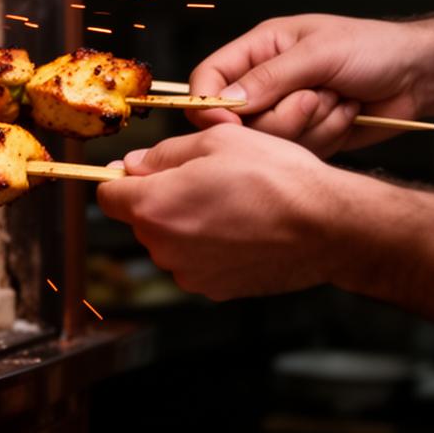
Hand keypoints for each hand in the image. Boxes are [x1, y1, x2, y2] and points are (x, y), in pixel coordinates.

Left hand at [96, 125, 365, 299]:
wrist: (325, 227)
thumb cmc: (276, 179)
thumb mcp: (216, 143)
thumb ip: (163, 155)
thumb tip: (132, 165)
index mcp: (155, 207)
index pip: (107, 195)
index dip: (121, 179)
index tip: (140, 171)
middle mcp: (164, 247)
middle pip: (140, 219)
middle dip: (160, 199)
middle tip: (203, 179)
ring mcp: (188, 273)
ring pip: (169, 241)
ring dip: (186, 223)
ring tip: (229, 203)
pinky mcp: (213, 289)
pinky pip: (195, 261)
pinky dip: (208, 246)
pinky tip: (240, 229)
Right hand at [186, 14, 433, 154]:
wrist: (418, 76)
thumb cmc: (373, 48)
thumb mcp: (320, 52)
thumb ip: (271, 77)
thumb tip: (227, 100)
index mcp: (260, 50)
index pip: (209, 78)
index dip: (209, 104)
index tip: (228, 123)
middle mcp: (266, 83)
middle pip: (238, 121)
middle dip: (280, 116)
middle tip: (315, 97)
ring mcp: (286, 111)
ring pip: (269, 141)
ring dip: (310, 124)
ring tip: (337, 99)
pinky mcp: (307, 137)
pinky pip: (299, 153)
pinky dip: (327, 135)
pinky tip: (347, 113)